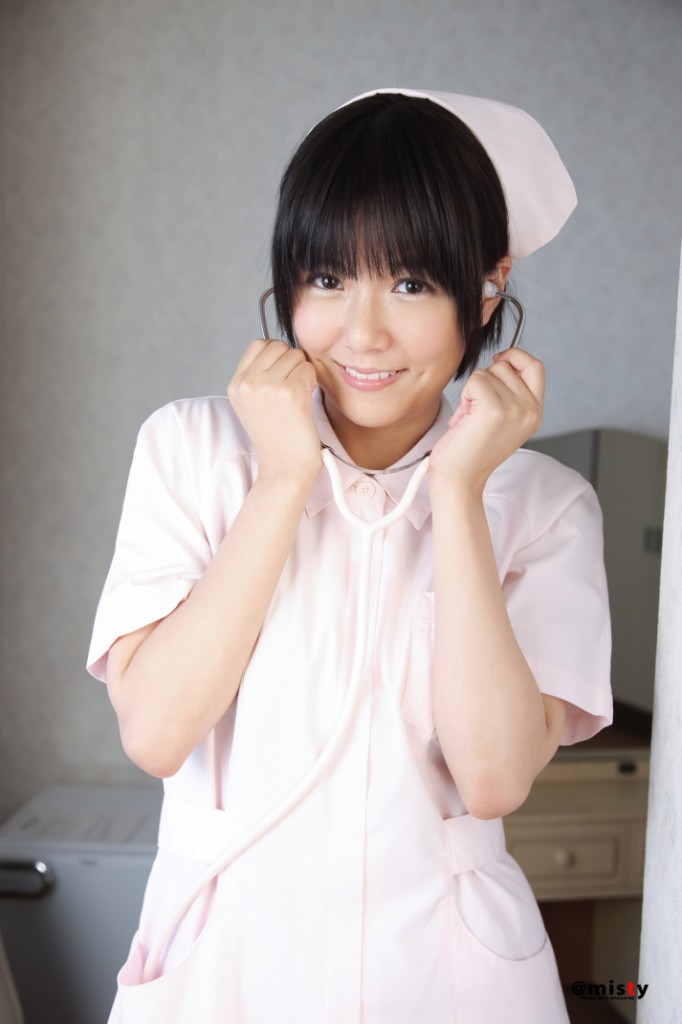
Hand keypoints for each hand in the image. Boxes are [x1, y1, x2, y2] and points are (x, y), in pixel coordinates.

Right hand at [227, 340, 321, 479]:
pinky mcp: (289, 392)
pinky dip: (312, 382)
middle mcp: (247, 383)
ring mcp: (267, 386)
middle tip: (293, 387)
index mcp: (236, 384)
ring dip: (303, 372)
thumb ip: (258, 375)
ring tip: (299, 396)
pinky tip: (306, 401)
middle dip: (291, 362)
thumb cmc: (276, 436)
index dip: (276, 355)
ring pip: (295, 355)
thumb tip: (279, 347)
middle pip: (278, 346)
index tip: (282, 375)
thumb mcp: (253, 403)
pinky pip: (308, 368)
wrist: (284, 467)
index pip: (258, 344)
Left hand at [428, 347, 543, 492]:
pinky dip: (465, 396)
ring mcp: (515, 409)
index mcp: (535, 413)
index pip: (535, 366)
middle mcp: (530, 410)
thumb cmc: (471, 450)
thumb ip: (508, 393)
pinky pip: (475, 380)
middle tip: (476, 412)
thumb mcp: (501, 420)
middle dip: (484, 381)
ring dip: (472, 392)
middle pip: (505, 366)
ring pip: (487, 372)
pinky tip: (465, 420)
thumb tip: (501, 360)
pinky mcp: (494, 409)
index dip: (515, 356)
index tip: (497, 360)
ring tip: (470, 419)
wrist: (460, 479)